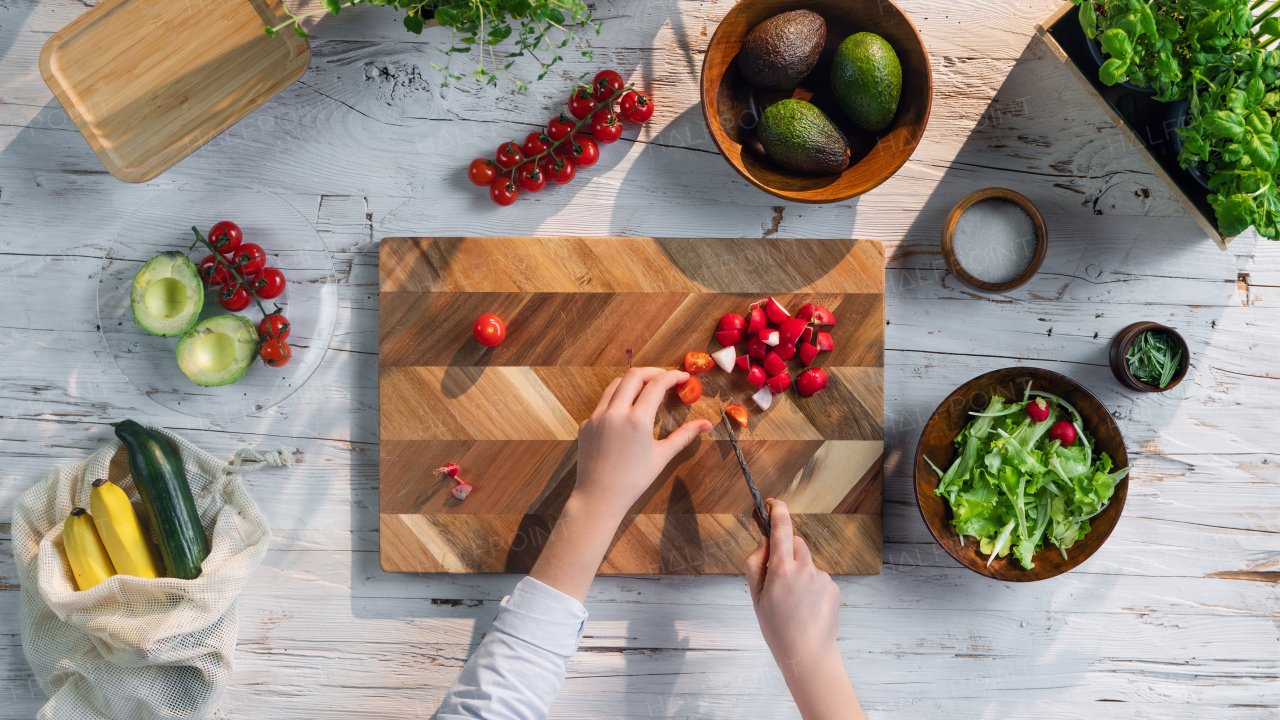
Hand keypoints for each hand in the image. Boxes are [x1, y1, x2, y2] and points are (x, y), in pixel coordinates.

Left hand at [530, 367, 712, 602]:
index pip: (657, 384)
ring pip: (615, 385)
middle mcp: (615, 412)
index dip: (672, 376)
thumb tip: (707, 424)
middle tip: (666, 379)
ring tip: (647, 392)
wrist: (599, 497)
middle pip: (634, 375)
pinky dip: (617, 400)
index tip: (683, 377)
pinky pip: (603, 403)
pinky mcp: (586, 424)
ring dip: (633, 382)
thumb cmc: (633, 481)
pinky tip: (627, 414)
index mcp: (637, 420)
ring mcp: (597, 416)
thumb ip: (684, 436)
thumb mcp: (662, 457)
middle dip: (653, 372)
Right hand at [745, 499, 863, 719]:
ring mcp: (822, 577)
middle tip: (777, 575)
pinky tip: (807, 606)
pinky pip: (819, 577)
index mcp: (782, 569)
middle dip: (787, 550)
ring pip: (807, 562)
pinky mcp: (834, 587)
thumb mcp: (755, 596)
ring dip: (799, 570)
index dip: (778, 510)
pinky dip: (811, 585)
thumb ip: (755, 563)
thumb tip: (764, 541)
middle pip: (796, 543)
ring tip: (793, 600)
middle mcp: (804, 568)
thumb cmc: (776, 627)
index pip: (782, 529)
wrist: (807, 653)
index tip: (773, 503)